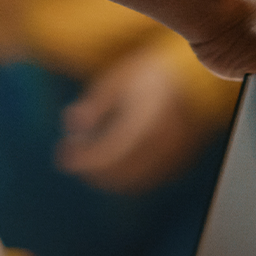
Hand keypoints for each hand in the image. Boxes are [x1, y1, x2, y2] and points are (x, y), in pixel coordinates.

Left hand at [57, 46, 214, 194]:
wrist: (193, 78)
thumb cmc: (150, 75)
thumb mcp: (119, 80)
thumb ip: (95, 102)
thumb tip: (71, 122)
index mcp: (148, 115)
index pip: (111, 150)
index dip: (85, 158)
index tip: (63, 154)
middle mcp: (164, 138)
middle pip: (121, 170)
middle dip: (91, 170)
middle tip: (71, 157)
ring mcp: (174, 153)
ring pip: (133, 180)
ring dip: (106, 176)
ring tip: (89, 158)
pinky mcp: (178, 162)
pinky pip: (147, 178)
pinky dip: (124, 176)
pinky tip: (111, 161)